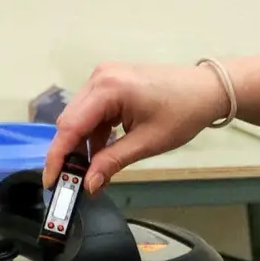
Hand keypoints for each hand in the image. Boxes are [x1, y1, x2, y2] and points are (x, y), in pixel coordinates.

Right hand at [45, 61, 228, 192]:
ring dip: (84, 144)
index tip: (51, 182)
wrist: (208, 90)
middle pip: (71, 121)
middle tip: (73, 182)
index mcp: (109, 88)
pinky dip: (95, 133)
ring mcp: (104, 77)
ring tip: (93, 171)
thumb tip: (88, 183)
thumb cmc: (184, 112)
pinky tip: (104, 152)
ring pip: (80, 117)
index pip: (70, 127)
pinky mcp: (111, 82)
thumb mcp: (147, 143)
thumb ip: (113, 162)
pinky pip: (93, 111)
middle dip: (70, 153)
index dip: (58, 157)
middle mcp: (100, 77)